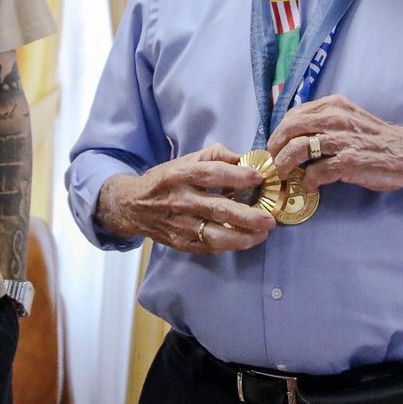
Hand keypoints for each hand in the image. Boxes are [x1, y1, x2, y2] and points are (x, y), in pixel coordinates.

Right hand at [97, 142, 277, 254]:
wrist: (133, 206)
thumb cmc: (166, 180)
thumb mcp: (186, 160)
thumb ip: (215, 156)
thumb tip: (244, 157)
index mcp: (181, 174)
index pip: (211, 174)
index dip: (237, 176)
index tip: (258, 178)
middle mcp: (180, 200)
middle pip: (216, 208)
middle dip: (246, 215)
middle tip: (269, 218)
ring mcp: (179, 224)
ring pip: (213, 234)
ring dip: (241, 237)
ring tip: (262, 234)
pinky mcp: (180, 243)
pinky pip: (208, 247)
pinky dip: (228, 246)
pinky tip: (245, 241)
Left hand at [267, 94, 402, 198]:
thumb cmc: (376, 139)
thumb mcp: (349, 118)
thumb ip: (324, 122)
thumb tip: (295, 136)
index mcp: (334, 105)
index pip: (294, 114)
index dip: (279, 131)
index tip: (275, 145)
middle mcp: (335, 118)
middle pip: (290, 128)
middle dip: (275, 146)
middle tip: (273, 161)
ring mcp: (342, 139)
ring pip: (298, 148)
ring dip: (285, 164)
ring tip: (283, 174)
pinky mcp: (349, 161)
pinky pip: (317, 171)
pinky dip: (308, 180)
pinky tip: (310, 185)